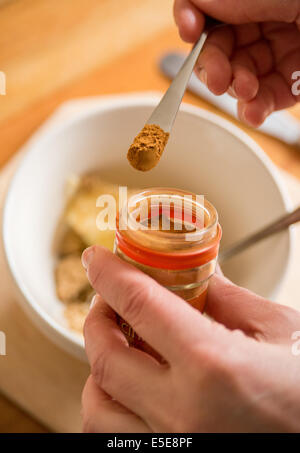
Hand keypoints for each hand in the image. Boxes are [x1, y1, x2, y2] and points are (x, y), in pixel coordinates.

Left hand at [81, 245, 299, 432]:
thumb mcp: (278, 331)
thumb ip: (228, 298)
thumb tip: (197, 272)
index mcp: (214, 367)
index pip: (139, 305)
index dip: (110, 274)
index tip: (97, 259)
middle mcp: (184, 413)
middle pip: (106, 357)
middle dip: (96, 317)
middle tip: (109, 298)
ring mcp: (174, 446)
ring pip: (98, 407)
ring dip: (99, 367)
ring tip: (117, 343)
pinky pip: (116, 436)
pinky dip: (111, 404)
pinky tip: (133, 386)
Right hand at [174, 0, 299, 126]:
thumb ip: (208, 0)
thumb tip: (187, 11)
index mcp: (250, 0)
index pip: (209, 18)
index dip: (193, 25)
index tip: (189, 30)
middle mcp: (264, 24)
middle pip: (219, 53)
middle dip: (212, 68)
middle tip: (216, 79)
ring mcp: (279, 54)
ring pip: (238, 80)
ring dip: (234, 90)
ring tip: (244, 90)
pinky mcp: (294, 82)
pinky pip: (266, 100)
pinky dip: (255, 110)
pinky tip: (253, 112)